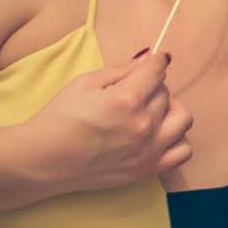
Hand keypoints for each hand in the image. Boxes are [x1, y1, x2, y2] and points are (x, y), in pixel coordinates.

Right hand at [0, 50, 191, 209]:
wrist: (44, 159)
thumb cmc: (59, 118)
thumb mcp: (85, 83)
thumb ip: (123, 69)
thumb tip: (151, 57)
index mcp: (126, 100)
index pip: (157, 71)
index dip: (154, 63)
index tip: (152, 63)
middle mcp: (143, 125)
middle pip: (166, 93)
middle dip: (152, 88)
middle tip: (133, 92)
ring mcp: (149, 150)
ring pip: (183, 119)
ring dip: (170, 111)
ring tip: (149, 113)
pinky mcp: (148, 170)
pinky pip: (183, 151)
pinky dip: (176, 139)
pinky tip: (157, 135)